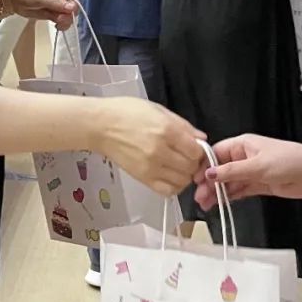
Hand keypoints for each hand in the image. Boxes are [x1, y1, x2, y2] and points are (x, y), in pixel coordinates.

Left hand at [0, 0, 76, 28]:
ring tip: (57, 25)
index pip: (74, 0)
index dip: (72, 9)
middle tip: (58, 21)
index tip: (64, 15)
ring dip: (65, 22)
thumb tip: (73, 8)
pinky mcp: (53, 14)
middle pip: (72, 10)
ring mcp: (58, 6)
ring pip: (68, 17)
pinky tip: (56, 26)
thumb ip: (57, 4)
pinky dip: (61, 25)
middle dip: (68, 17)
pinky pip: (62, 21)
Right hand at [90, 100, 205, 196]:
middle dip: (194, 163)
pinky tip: (170, 175)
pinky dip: (174, 186)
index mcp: (167, 131)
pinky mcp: (142, 178)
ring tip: (178, 165)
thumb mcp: (159, 110)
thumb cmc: (127, 112)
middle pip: (191, 167)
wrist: (100, 126)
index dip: (200, 150)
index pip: (196, 151)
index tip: (195, 147)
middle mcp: (160, 151)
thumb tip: (202, 138)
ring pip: (182, 181)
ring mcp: (151, 167)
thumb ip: (183, 125)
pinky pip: (167, 190)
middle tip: (187, 156)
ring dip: (185, 175)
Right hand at [192, 134, 301, 210]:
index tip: (193, 178)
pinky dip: (228, 197)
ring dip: (216, 192)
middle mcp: (244, 157)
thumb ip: (232, 172)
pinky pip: (238, 190)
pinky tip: (218, 204)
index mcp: (243, 145)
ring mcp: (250, 172)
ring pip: (228, 182)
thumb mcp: (258, 166)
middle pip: (220, 169)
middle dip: (208, 182)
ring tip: (204, 204)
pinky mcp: (257, 185)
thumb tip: (208, 174)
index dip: (204, 165)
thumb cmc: (288, 161)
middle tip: (198, 196)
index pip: (217, 153)